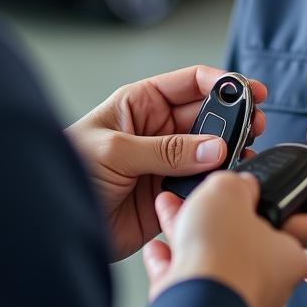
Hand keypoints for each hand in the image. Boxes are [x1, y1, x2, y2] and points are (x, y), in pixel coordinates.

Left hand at [65, 66, 266, 260]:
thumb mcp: (114, 151)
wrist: (51, 224)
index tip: (248, 89)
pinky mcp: (169, 193)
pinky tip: (228, 181)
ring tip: (246, 153)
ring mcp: (166, 162)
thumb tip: (212, 146)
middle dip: (234, 117)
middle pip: (207, 115)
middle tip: (255, 124)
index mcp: (141, 104)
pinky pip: (202, 184)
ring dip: (229, 151)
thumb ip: (165, 150)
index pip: (190, 83)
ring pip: (210, 150)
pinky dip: (218, 183)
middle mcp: (158, 130)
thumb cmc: (67, 172)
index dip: (222, 82)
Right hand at [142, 173, 306, 306]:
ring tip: (167, 211)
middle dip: (207, 217)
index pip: (271, 222)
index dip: (245, 202)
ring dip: (184, 236)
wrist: (197, 304)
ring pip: (208, 262)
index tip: (226, 192)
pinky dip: (170, 266)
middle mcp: (266, 285)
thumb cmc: (225, 254)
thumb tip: (238, 183)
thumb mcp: (231, 192)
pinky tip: (158, 250)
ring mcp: (234, 303)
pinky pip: (186, 285)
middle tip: (192, 199)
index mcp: (288, 256)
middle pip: (234, 241)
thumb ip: (235, 183)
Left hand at [283, 123, 306, 285]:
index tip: (267, 183)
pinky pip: (289, 249)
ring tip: (294, 196)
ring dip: (280, 217)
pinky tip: (302, 214)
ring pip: (280, 244)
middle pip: (279, 236)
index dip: (274, 203)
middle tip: (273, 183)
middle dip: (272, 205)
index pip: (293, 229)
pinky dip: (288, 229)